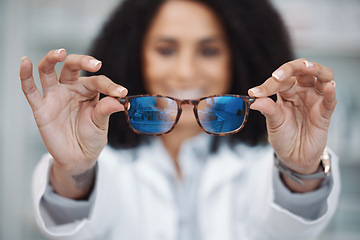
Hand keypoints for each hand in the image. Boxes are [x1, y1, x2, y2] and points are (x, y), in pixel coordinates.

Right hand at [20, 49, 126, 197]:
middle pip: (72, 67)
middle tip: (95, 64)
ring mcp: (54, 96)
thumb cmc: (91, 138)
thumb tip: (119, 101)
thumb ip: (106, 110)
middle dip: (83, 61)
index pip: (98, 81)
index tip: (121, 93)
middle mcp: (70, 89)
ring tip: (60, 53)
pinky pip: (30, 90)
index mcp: (88, 91)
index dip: (110, 86)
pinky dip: (25, 76)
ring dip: (52, 59)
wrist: (78, 157)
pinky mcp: (41, 108)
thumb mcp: (101, 124)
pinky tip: (25, 62)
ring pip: (48, 71)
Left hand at [248, 58, 335, 179]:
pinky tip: (328, 86)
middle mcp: (302, 91)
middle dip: (290, 68)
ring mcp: (315, 99)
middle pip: (301, 70)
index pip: (279, 80)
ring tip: (306, 67)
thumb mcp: (273, 122)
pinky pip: (330, 100)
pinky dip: (330, 92)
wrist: (294, 156)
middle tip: (278, 76)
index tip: (254, 93)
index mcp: (286, 91)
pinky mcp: (324, 112)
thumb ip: (268, 109)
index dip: (267, 86)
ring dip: (315, 69)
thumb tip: (254, 100)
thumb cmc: (283, 136)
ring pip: (321, 76)